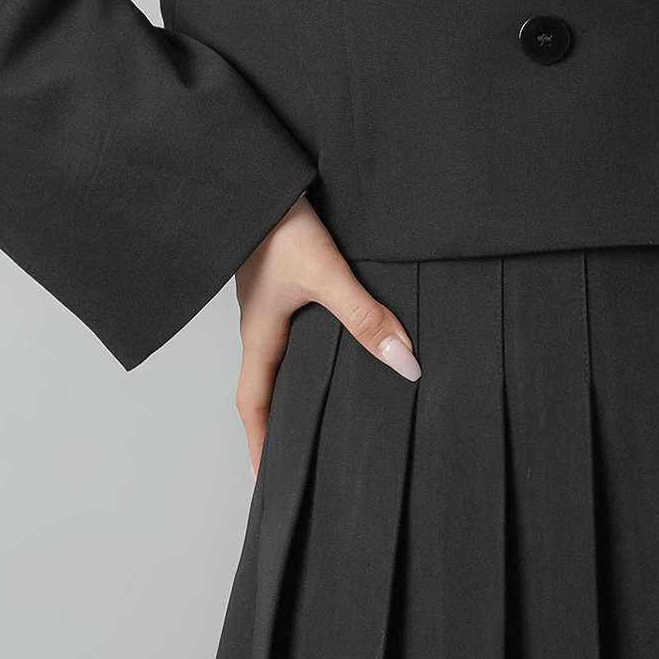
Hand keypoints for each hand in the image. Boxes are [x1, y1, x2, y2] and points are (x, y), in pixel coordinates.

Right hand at [232, 194, 420, 475]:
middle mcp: (259, 325)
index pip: (252, 405)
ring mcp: (268, 302)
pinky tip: (334, 348)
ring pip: (279, 359)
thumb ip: (365, 317)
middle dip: (278, 425)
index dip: (260, 446)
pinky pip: (291, 331)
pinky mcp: (281, 279)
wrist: (259, 174)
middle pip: (264, 389)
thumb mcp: (327, 274)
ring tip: (319, 411)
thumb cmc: (279, 225)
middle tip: (298, 459)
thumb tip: (406, 365)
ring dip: (293, 387)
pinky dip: (306, 352)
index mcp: (259, 335)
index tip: (269, 483)